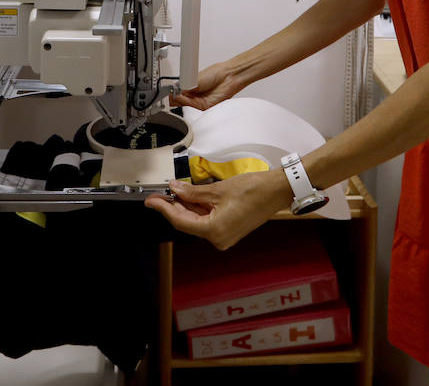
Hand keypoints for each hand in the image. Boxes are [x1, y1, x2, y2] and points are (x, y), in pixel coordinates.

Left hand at [145, 170, 289, 249]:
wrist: (277, 190)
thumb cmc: (254, 190)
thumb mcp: (217, 190)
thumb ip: (192, 193)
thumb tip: (175, 190)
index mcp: (215, 231)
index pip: (180, 221)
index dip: (163, 208)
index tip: (152, 200)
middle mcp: (219, 238)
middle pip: (187, 222)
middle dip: (174, 206)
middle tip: (160, 193)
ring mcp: (225, 236)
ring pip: (197, 221)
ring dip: (185, 206)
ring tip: (174, 191)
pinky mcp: (229, 229)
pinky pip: (207, 220)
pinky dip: (198, 209)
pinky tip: (190, 197)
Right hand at [172, 61, 243, 109]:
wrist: (228, 77)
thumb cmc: (215, 73)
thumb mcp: (195, 79)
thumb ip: (184, 87)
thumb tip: (174, 90)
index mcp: (190, 87)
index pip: (177, 93)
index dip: (172, 93)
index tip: (168, 91)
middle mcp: (194, 95)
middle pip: (179, 101)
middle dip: (175, 97)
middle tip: (173, 92)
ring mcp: (199, 102)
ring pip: (184, 105)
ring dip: (180, 100)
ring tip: (179, 93)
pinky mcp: (204, 107)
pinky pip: (193, 109)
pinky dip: (187, 104)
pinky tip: (185, 98)